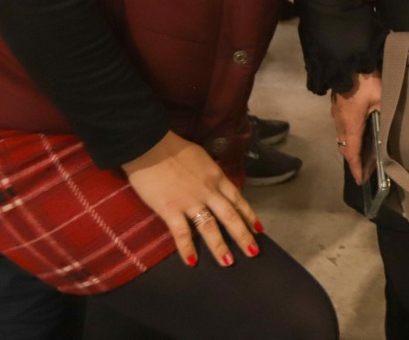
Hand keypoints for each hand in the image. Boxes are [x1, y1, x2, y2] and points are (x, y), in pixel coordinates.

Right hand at [123, 132, 260, 267]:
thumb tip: (213, 182)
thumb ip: (209, 173)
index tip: (258, 229)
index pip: (237, 199)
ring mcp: (190, 201)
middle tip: (253, 252)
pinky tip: (192, 262)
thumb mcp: (201, 158)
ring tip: (228, 263)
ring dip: (220, 246)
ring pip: (210, 227)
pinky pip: (182, 232)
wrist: (150, 145)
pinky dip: (187, 248)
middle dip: (243, 235)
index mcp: (216, 177)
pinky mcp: (170, 209)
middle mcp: (208, 190)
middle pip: (230, 216)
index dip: (248, 215)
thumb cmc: (173, 148)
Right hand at [333, 71, 382, 182]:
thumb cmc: (365, 82)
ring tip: (365, 151)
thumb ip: (388, 114)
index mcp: (350, 125)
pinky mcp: (338, 106)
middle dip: (354, 160)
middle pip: (345, 147)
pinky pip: (342, 127)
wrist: (347, 61)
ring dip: (352, 147)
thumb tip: (398, 126)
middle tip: (366, 168)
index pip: (351, 153)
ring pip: (342, 137)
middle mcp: (340, 123)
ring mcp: (337, 114)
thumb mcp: (382, 98)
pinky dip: (350, 135)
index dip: (357, 168)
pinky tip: (361, 131)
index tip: (361, 181)